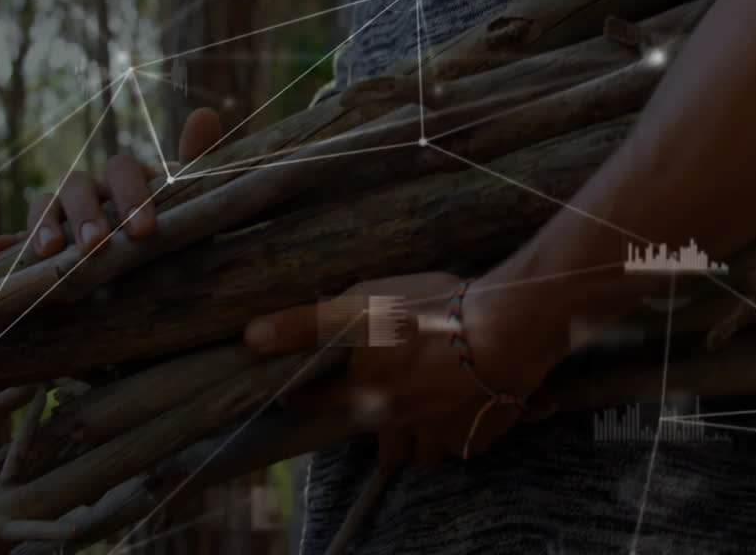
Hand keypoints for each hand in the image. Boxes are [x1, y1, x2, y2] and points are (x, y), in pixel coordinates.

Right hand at [0, 107, 221, 257]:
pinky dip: (7, 243)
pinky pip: (20, 239)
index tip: (143, 230)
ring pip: (46, 206)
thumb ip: (200, 158)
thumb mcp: (190, 192)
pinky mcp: (44, 243)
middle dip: (86, 215)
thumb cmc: (174, 215)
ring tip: (47, 251)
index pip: (122, 170)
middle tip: (97, 245)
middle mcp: (92, 189)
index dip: (130, 195)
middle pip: (78, 187)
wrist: (153, 248)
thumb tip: (205, 114)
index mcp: (126, 176)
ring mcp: (64, 215)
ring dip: (43, 224)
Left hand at [244, 272, 563, 463]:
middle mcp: (397, 421)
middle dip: (377, 427)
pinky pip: (462, 443)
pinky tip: (465, 409)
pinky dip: (460, 432)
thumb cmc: (431, 312)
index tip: (300, 393)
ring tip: (423, 413)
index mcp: (365, 392)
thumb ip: (304, 324)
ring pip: (421, 449)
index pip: (319, 402)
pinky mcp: (479, 435)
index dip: (306, 396)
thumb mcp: (359, 304)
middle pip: (380, 442)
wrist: (505, 331)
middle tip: (382, 404)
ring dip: (418, 436)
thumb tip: (250, 337)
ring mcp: (440, 433)